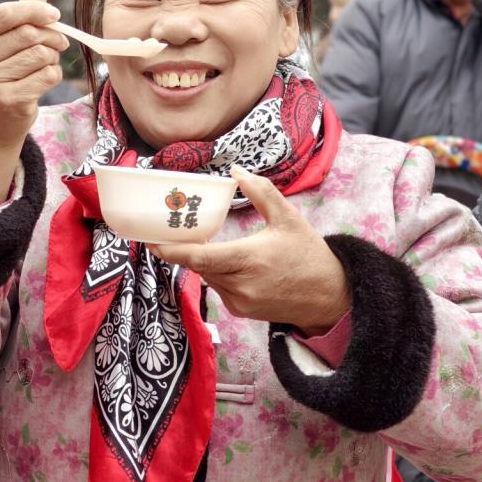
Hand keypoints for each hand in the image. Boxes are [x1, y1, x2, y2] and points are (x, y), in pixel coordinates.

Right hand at [0, 0, 68, 203]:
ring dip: (52, 57)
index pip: (5, 14)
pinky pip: (47, 75)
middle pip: (27, 33)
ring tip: (46, 64)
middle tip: (59, 42)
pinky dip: (53, 75)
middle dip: (50, 35)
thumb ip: (17, 18)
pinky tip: (43, 81)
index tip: (54, 15)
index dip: (34, 10)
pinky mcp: (9, 102)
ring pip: (40, 54)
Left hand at [151, 167, 350, 334]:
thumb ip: (262, 192)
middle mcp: (240, 284)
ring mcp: (239, 302)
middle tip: (174, 233)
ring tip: (217, 246)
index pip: (198, 258)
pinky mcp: (240, 312)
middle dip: (187, 250)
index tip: (151, 241)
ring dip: (207, 262)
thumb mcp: (289, 219)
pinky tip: (237, 267)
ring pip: (208, 277)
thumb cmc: (309, 255)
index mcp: (248, 259)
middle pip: (199, 265)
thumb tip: (236, 170)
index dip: (172, 251)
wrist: (331, 297)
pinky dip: (220, 275)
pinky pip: (219, 288)